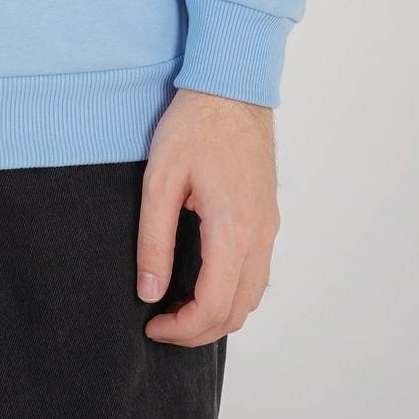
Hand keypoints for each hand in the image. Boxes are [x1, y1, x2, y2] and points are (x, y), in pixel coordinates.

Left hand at [137, 87, 279, 345]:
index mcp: (232, 230)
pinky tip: (204, 282)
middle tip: (162, 324)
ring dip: (219, 314)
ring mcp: (269, 228)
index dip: (182, 328)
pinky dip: (234, 293)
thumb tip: (148, 291)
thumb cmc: (194, 126)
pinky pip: (258, 274)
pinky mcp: (269, 218)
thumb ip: (154, 240)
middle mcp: (260, 236)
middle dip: (199, 330)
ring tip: (179, 308)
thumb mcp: (160, 180)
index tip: (152, 325)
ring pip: (253, 297)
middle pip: (237, 312)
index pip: (214, 306)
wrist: (232, 88)